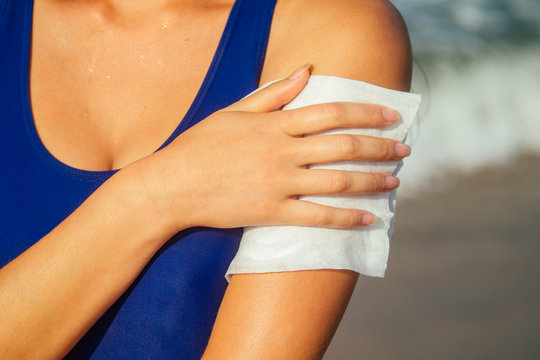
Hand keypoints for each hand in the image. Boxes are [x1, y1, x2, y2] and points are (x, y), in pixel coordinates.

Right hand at [127, 64, 409, 230]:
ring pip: (337, 181)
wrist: (171, 186)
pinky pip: (317, 217)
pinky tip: (369, 218)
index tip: (391, 116)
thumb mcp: (234, 111)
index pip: (332, 113)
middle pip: (343, 146)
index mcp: (274, 124)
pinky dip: (346, 217)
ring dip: (371, 181)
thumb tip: (306, 70)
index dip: (367, 113)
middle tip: (404, 150)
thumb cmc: (200, 146)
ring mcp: (278, 184)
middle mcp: (282, 152)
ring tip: (394, 181)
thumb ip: (273, 93)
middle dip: (379, 147)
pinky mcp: (271, 213)